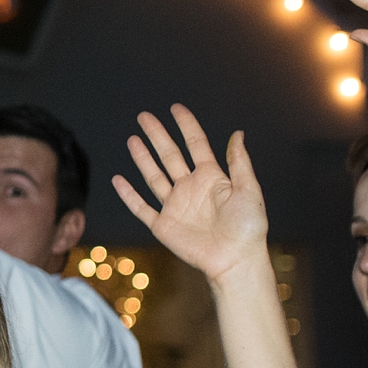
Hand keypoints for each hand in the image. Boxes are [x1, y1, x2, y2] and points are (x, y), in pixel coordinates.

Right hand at [112, 105, 267, 285]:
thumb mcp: (248, 190)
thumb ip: (239, 162)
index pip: (195, 144)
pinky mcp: (163, 225)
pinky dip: (129, 195)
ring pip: (154, 176)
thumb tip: (237, 133)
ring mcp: (175, 206)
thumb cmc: (248, 228)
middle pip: (169, 155)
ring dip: (143, 158)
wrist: (235, 260)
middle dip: (157, 135)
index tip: (176, 108)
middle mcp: (190, 188)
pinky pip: (141, 207)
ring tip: (133, 139)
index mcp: (211, 178)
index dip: (186, 125)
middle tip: (144, 116)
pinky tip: (118, 180)